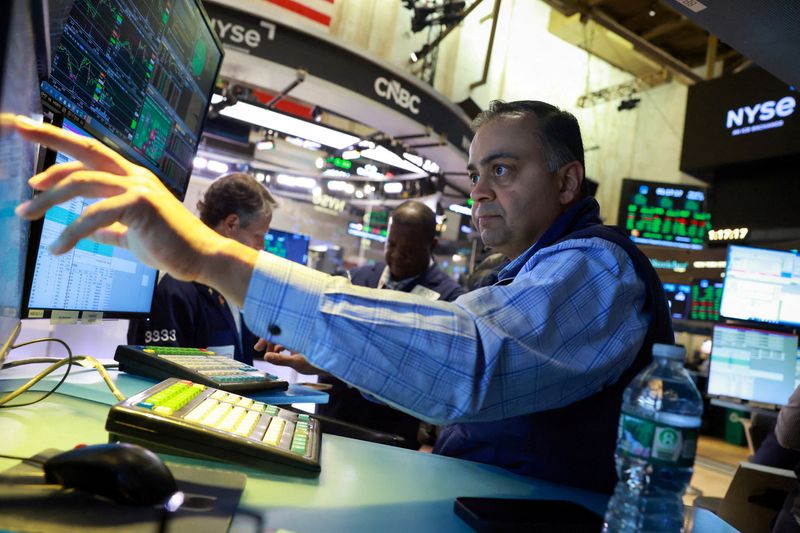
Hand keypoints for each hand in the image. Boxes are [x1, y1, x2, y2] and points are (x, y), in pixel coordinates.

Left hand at [12, 116, 256, 303]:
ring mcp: (138, 187)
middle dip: (49, 136)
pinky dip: (71, 233)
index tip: (32, 143)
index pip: (90, 157)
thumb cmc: (172, 246)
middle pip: (85, 149)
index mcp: (133, 179)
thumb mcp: (133, 236)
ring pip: (81, 182)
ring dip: (47, 198)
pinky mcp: (140, 205)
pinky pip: (94, 216)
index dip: (59, 150)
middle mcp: (134, 176)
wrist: (202, 258)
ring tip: (25, 213)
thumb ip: (111, 230)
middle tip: (16, 128)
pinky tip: (57, 248)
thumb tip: (91, 233)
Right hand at [256, 338, 325, 375]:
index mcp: (294, 334)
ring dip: (275, 346)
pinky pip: (288, 341)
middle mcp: (296, 333)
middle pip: (278, 333)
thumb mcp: (297, 362)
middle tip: (260, 351)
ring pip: (282, 338)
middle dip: (268, 342)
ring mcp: (299, 337)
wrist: (334, 362)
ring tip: (271, 355)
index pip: (275, 331)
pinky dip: (282, 347)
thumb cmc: (318, 360)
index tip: (257, 348)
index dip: (265, 338)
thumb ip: (280, 360)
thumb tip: (265, 357)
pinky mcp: (302, 342)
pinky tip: (280, 354)